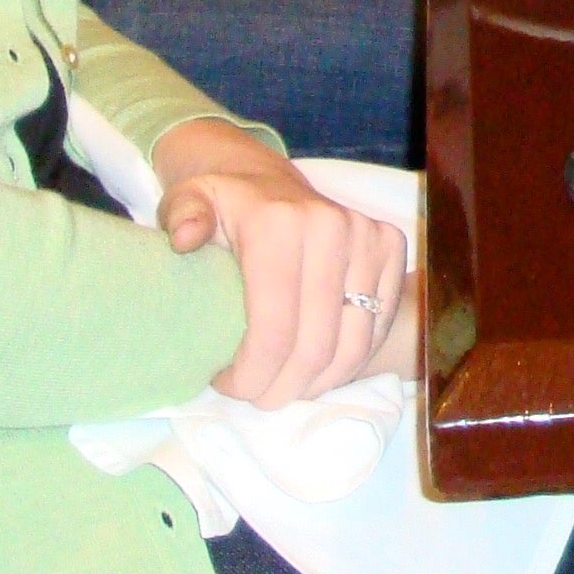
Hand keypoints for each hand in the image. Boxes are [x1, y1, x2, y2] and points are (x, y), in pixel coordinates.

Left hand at [151, 120, 410, 405]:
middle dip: (281, 388)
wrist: (267, 178)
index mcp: (279, 224)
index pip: (274, 330)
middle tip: (255, 395)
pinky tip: (316, 368)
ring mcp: (368, 237)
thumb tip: (184, 239)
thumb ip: (182, 218)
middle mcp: (333, 227)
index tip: (228, 385)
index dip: (252, 375)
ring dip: (316, 383)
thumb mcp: (188, 203)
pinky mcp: (391, 249)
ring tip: (284, 386)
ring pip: (352, 346)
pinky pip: (378, 329)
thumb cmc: (222, 206)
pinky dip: (348, 362)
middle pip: (314, 347)